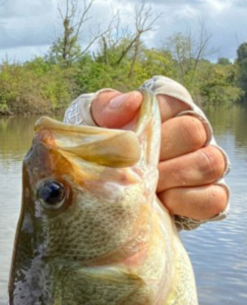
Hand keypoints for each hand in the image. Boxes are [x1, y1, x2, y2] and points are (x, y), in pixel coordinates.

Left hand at [91, 90, 228, 220]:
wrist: (95, 201)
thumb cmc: (96, 157)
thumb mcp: (90, 129)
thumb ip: (105, 107)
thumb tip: (133, 101)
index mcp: (164, 111)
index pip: (172, 101)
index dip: (148, 118)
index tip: (123, 133)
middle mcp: (191, 134)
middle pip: (193, 131)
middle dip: (157, 152)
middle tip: (132, 167)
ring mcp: (204, 166)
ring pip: (209, 162)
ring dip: (171, 177)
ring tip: (144, 187)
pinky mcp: (209, 198)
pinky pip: (214, 198)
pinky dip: (185, 201)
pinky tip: (161, 204)